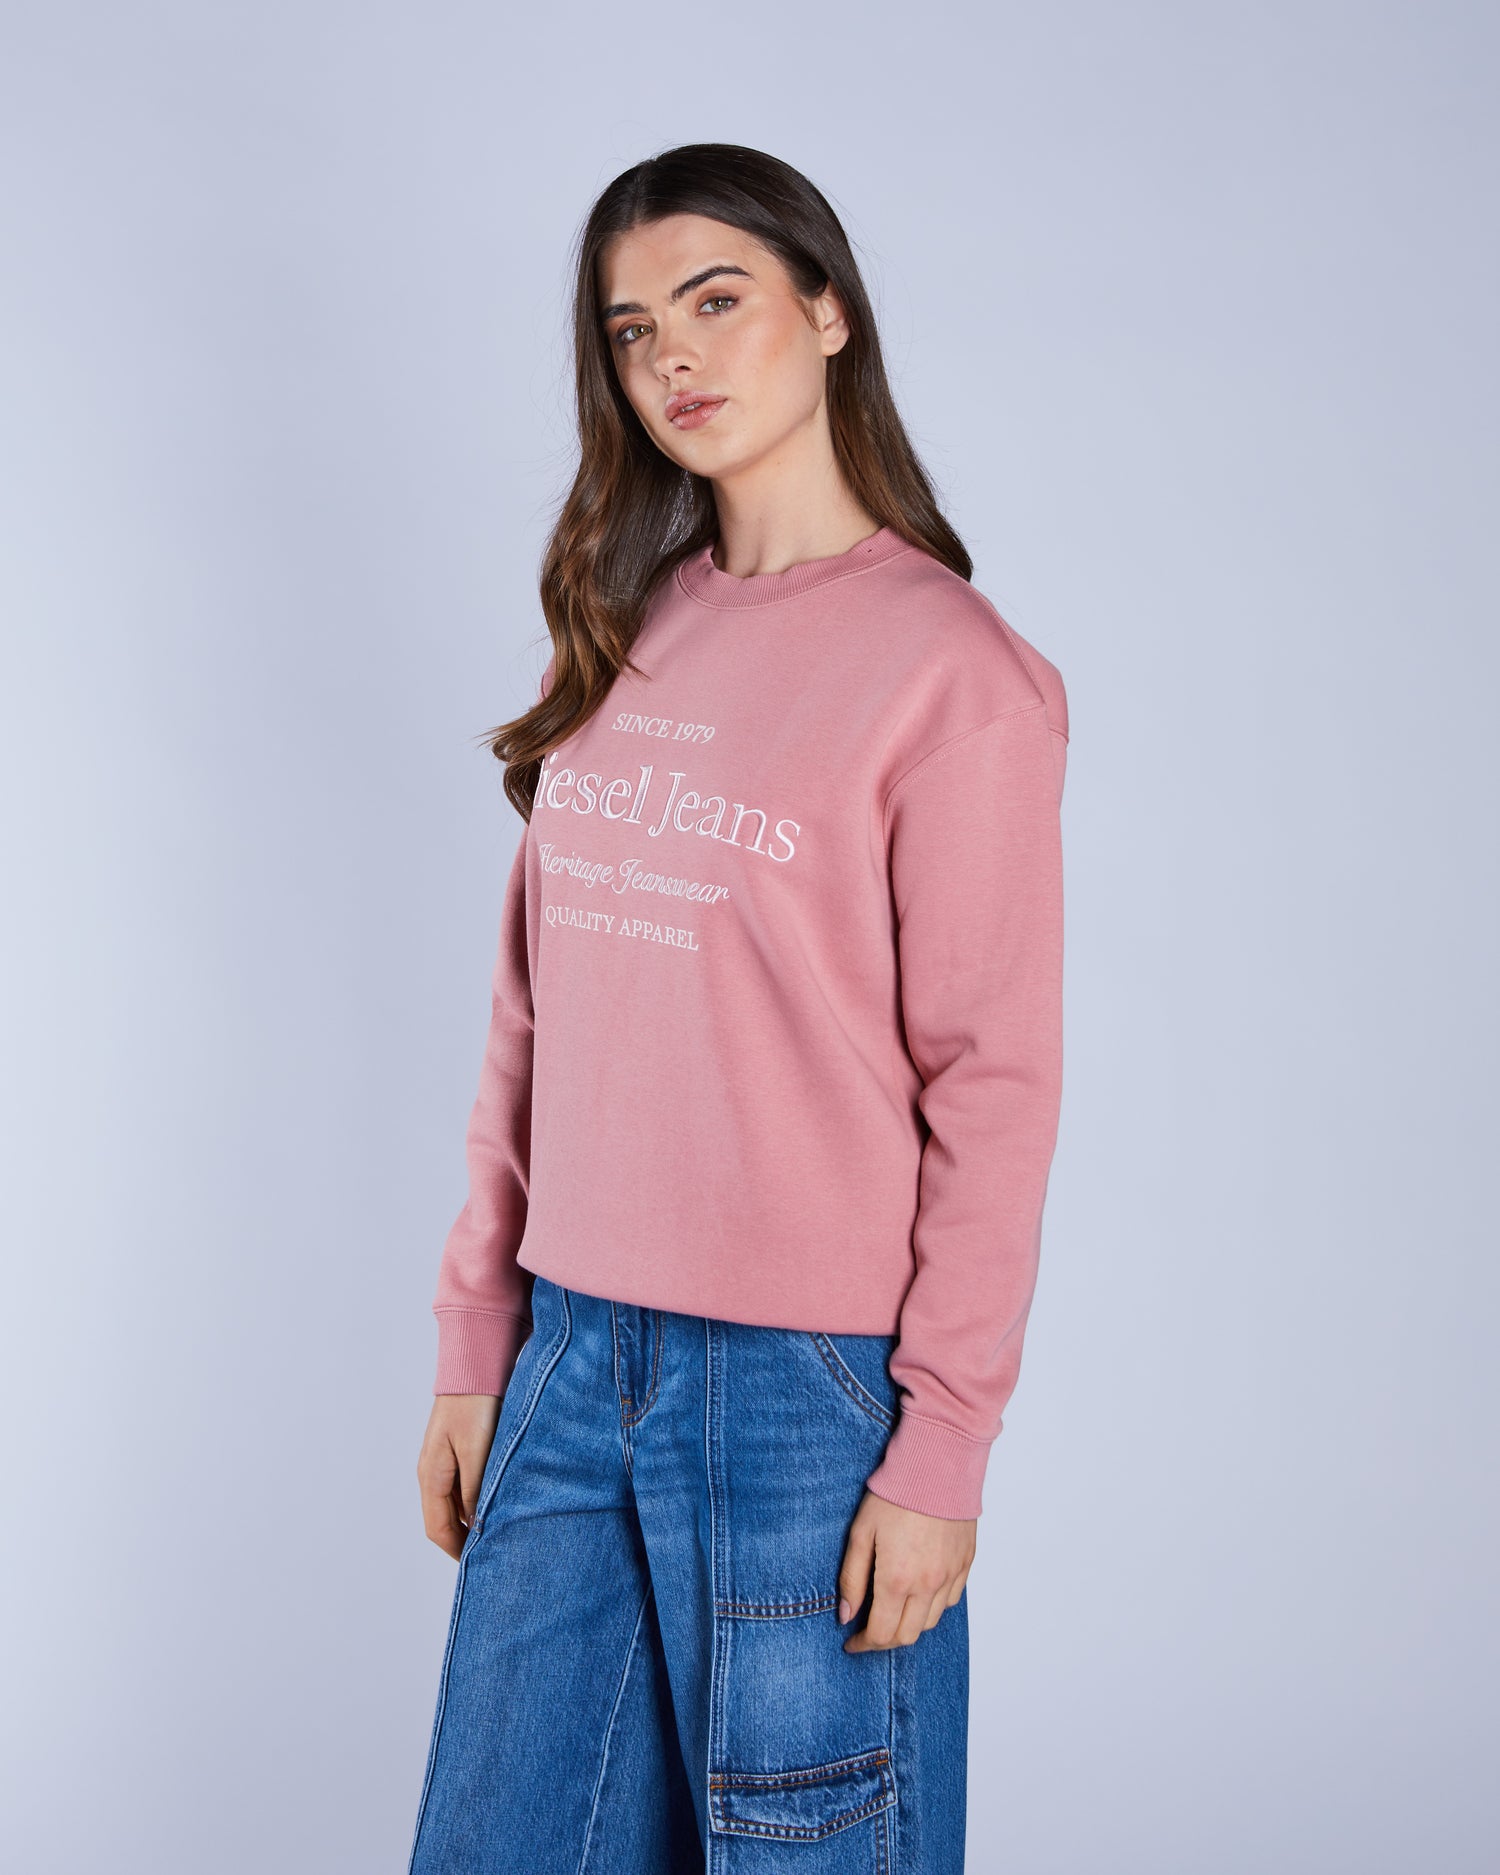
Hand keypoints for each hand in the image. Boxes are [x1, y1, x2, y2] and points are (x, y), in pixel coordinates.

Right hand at [418, 1394, 501, 1559]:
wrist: (476, 1363)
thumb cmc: (475, 1404)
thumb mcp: (477, 1451)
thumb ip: (474, 1490)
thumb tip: (475, 1525)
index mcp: (431, 1474)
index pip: (437, 1528)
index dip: (456, 1551)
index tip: (479, 1565)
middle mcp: (433, 1470)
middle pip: (444, 1518)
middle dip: (464, 1539)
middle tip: (493, 1553)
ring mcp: (445, 1458)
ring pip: (455, 1502)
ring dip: (472, 1518)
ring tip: (501, 1530)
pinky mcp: (460, 1447)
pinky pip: (465, 1484)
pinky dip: (477, 1498)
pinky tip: (499, 1500)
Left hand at [837, 1489, 975, 1650]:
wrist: (937, 1465)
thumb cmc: (896, 1494)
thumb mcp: (861, 1532)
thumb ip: (852, 1578)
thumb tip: (846, 1614)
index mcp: (897, 1580)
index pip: (881, 1634)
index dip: (863, 1644)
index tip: (851, 1641)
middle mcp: (928, 1586)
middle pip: (907, 1636)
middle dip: (884, 1641)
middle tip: (868, 1631)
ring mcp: (950, 1576)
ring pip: (930, 1623)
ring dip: (908, 1625)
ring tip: (892, 1610)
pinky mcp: (965, 1564)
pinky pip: (949, 1601)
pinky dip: (931, 1607)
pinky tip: (918, 1593)